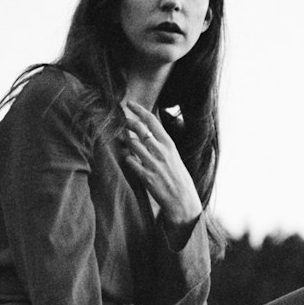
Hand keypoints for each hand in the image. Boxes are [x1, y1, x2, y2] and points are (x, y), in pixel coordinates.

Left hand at [120, 100, 201, 230]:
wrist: (183, 201)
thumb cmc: (178, 178)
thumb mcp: (174, 156)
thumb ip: (162, 144)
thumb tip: (149, 131)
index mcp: (169, 144)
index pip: (152, 120)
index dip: (138, 109)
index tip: (128, 103)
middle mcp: (161, 151)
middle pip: (139, 129)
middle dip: (127, 122)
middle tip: (120, 121)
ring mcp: (153, 163)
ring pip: (132, 144)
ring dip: (124, 142)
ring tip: (122, 143)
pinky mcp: (146, 176)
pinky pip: (130, 162)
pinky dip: (125, 158)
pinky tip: (126, 158)